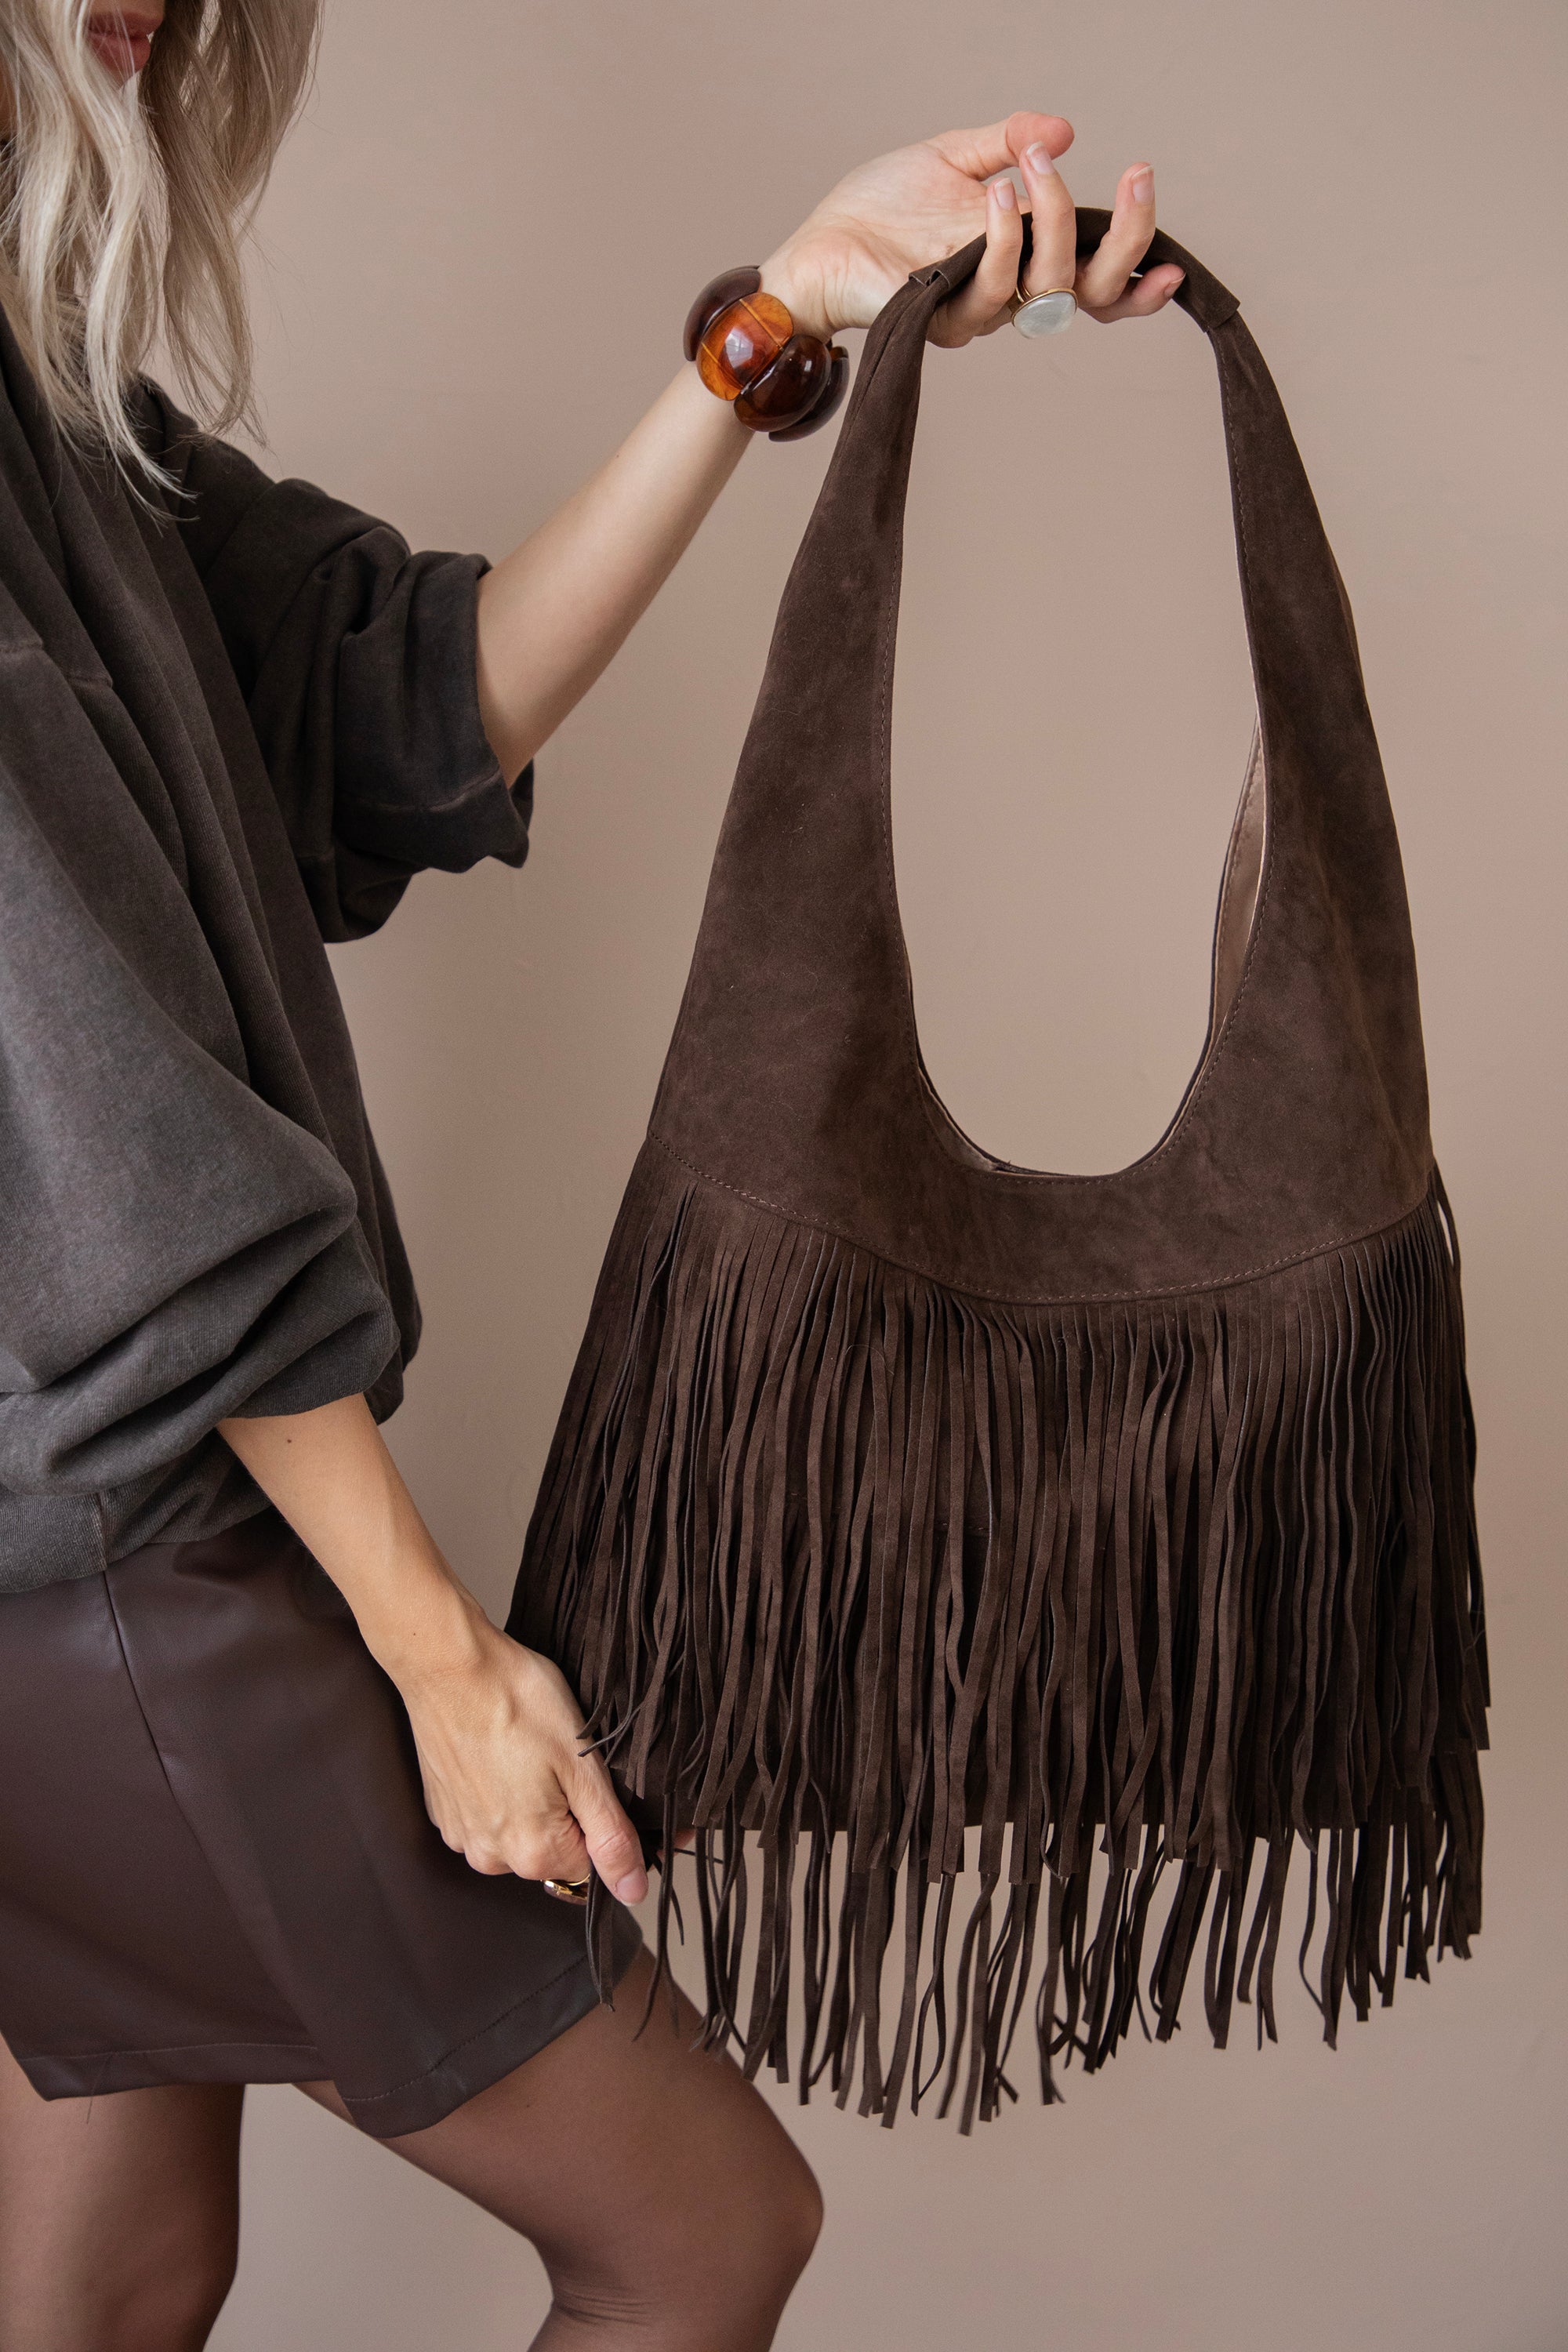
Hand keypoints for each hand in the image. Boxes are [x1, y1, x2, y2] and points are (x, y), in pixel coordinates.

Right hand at [396, 1595, 649, 1903]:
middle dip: (565, 1811)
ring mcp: (461, 1834)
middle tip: (559, 1756)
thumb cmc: (519, 1702)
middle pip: (552, 1850)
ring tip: (527, 1749)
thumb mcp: (583, 1767)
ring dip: (530, 1802)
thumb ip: (611, 1836)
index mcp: (532, 1853)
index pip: (590, 1864)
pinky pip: (485, 1816)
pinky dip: (498, 1791)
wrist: (448, 1665)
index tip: (594, 1779)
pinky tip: (500, 1752)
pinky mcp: (442, 1810)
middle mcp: (491, 1857)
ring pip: (518, 1833)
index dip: (602, 1822)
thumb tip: (633, 1891)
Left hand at [761, 112, 1184, 347]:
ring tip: (1032, 164)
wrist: (819, 243)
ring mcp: (978, 312)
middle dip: (1127, 239)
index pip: (1096, 284)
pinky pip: (992, 289)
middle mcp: (1010, 292)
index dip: (1140, 281)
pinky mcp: (943, 320)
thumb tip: (1063, 130)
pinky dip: (1003, 236)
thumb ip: (1009, 142)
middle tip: (1138, 176)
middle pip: (1093, 295)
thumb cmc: (882, 208)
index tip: (1175, 265)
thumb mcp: (954, 155)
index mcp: (1023, 257)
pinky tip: (994, 194)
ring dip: (1052, 217)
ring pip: (1049, 289)